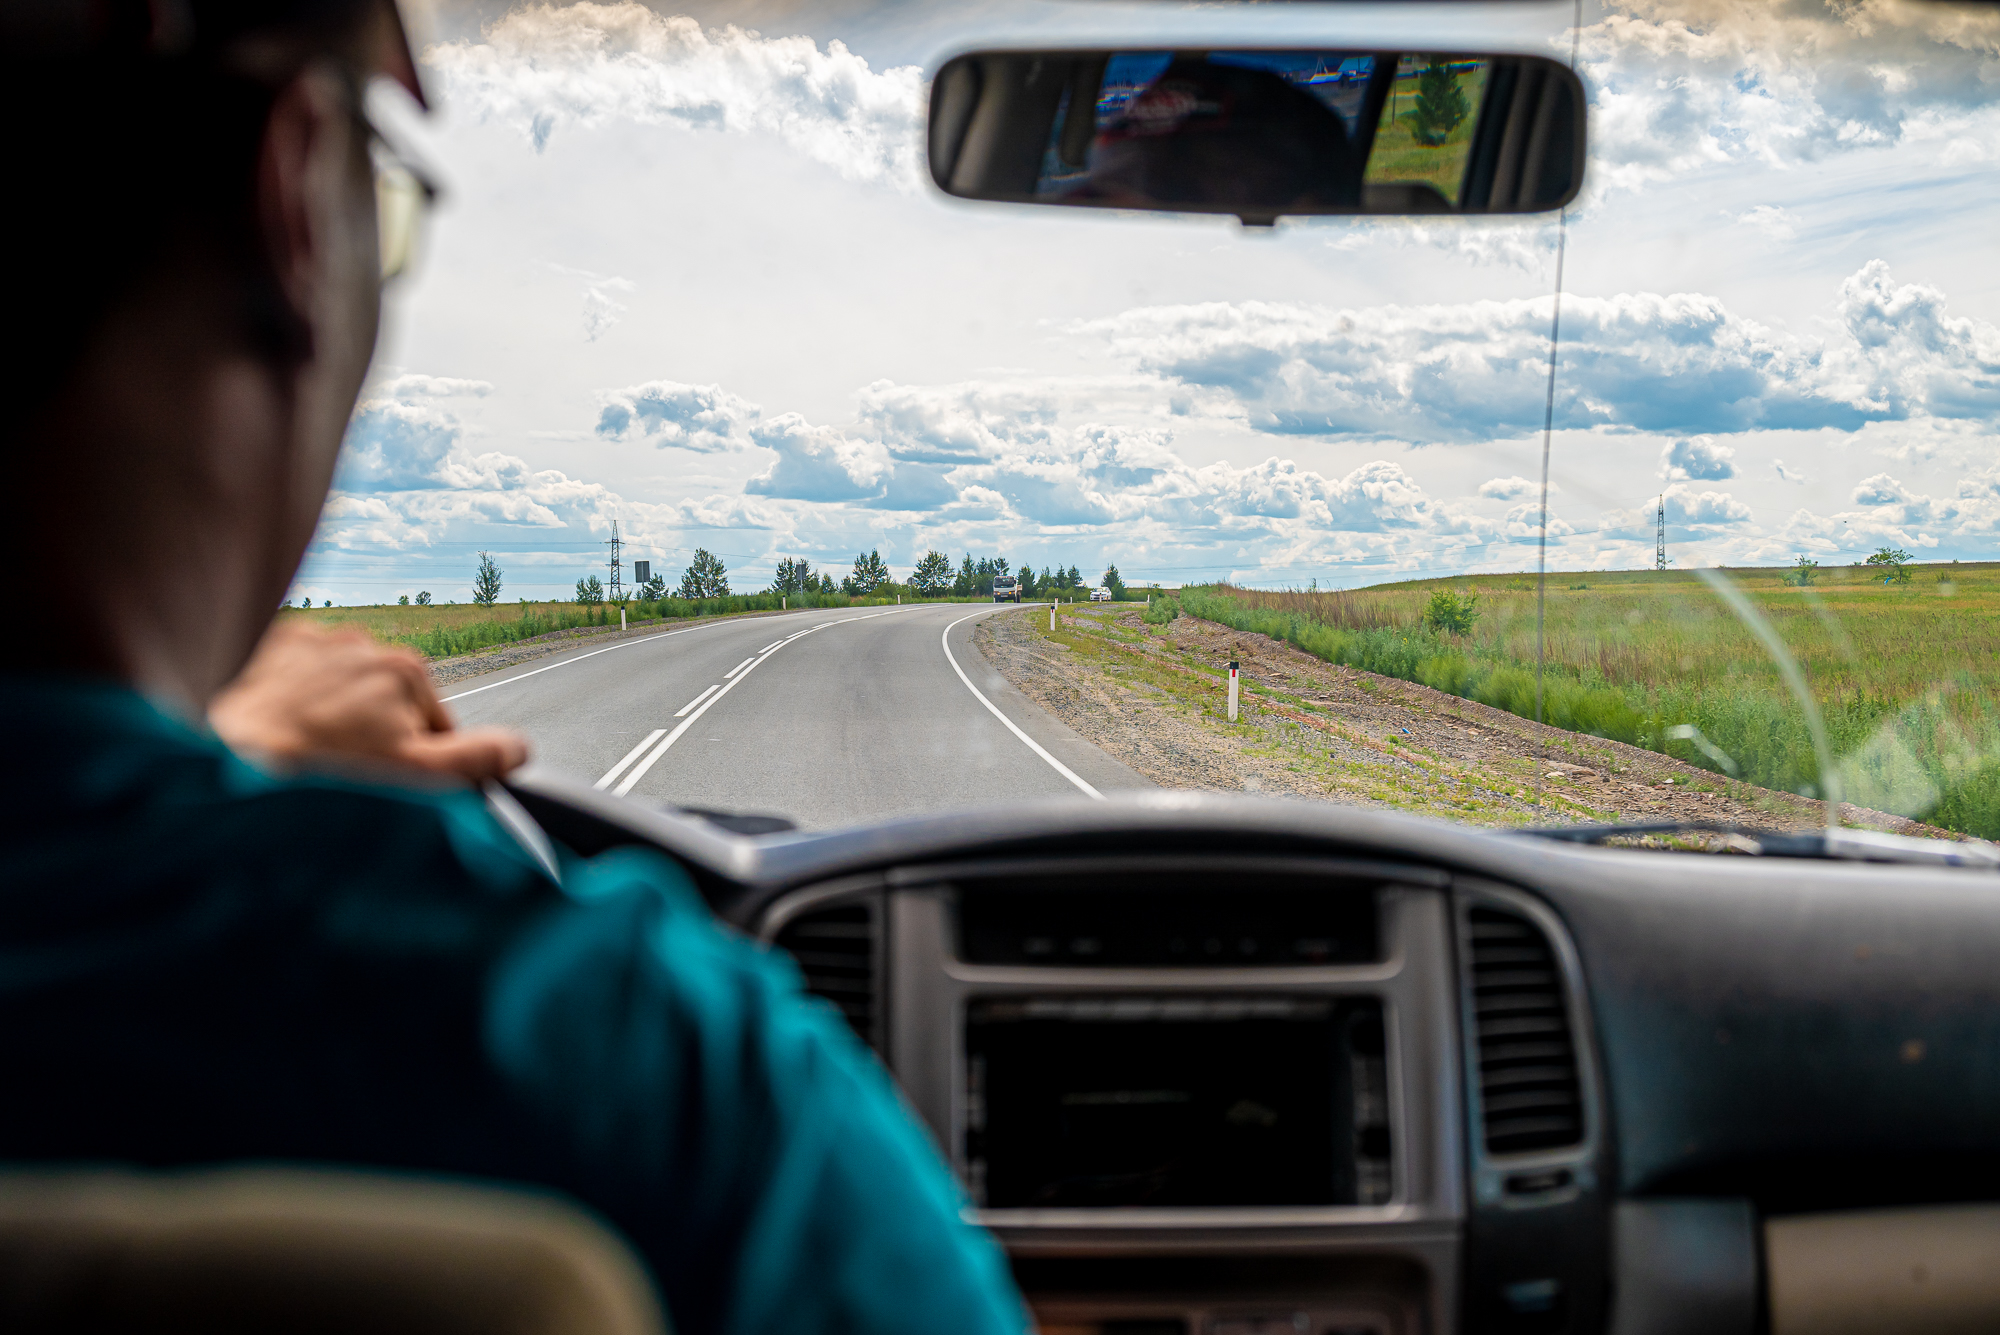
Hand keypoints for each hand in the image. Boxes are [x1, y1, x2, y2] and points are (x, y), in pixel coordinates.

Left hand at [209, 621, 528, 782]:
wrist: (224, 753)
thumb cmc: (320, 772)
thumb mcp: (413, 777)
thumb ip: (475, 761)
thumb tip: (519, 749)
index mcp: (406, 670)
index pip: (432, 723)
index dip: (414, 757)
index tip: (384, 777)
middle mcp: (363, 643)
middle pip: (384, 702)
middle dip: (371, 733)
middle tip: (342, 769)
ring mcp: (312, 641)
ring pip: (338, 689)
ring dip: (329, 716)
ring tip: (306, 750)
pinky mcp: (268, 647)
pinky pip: (294, 677)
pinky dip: (291, 700)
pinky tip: (279, 726)